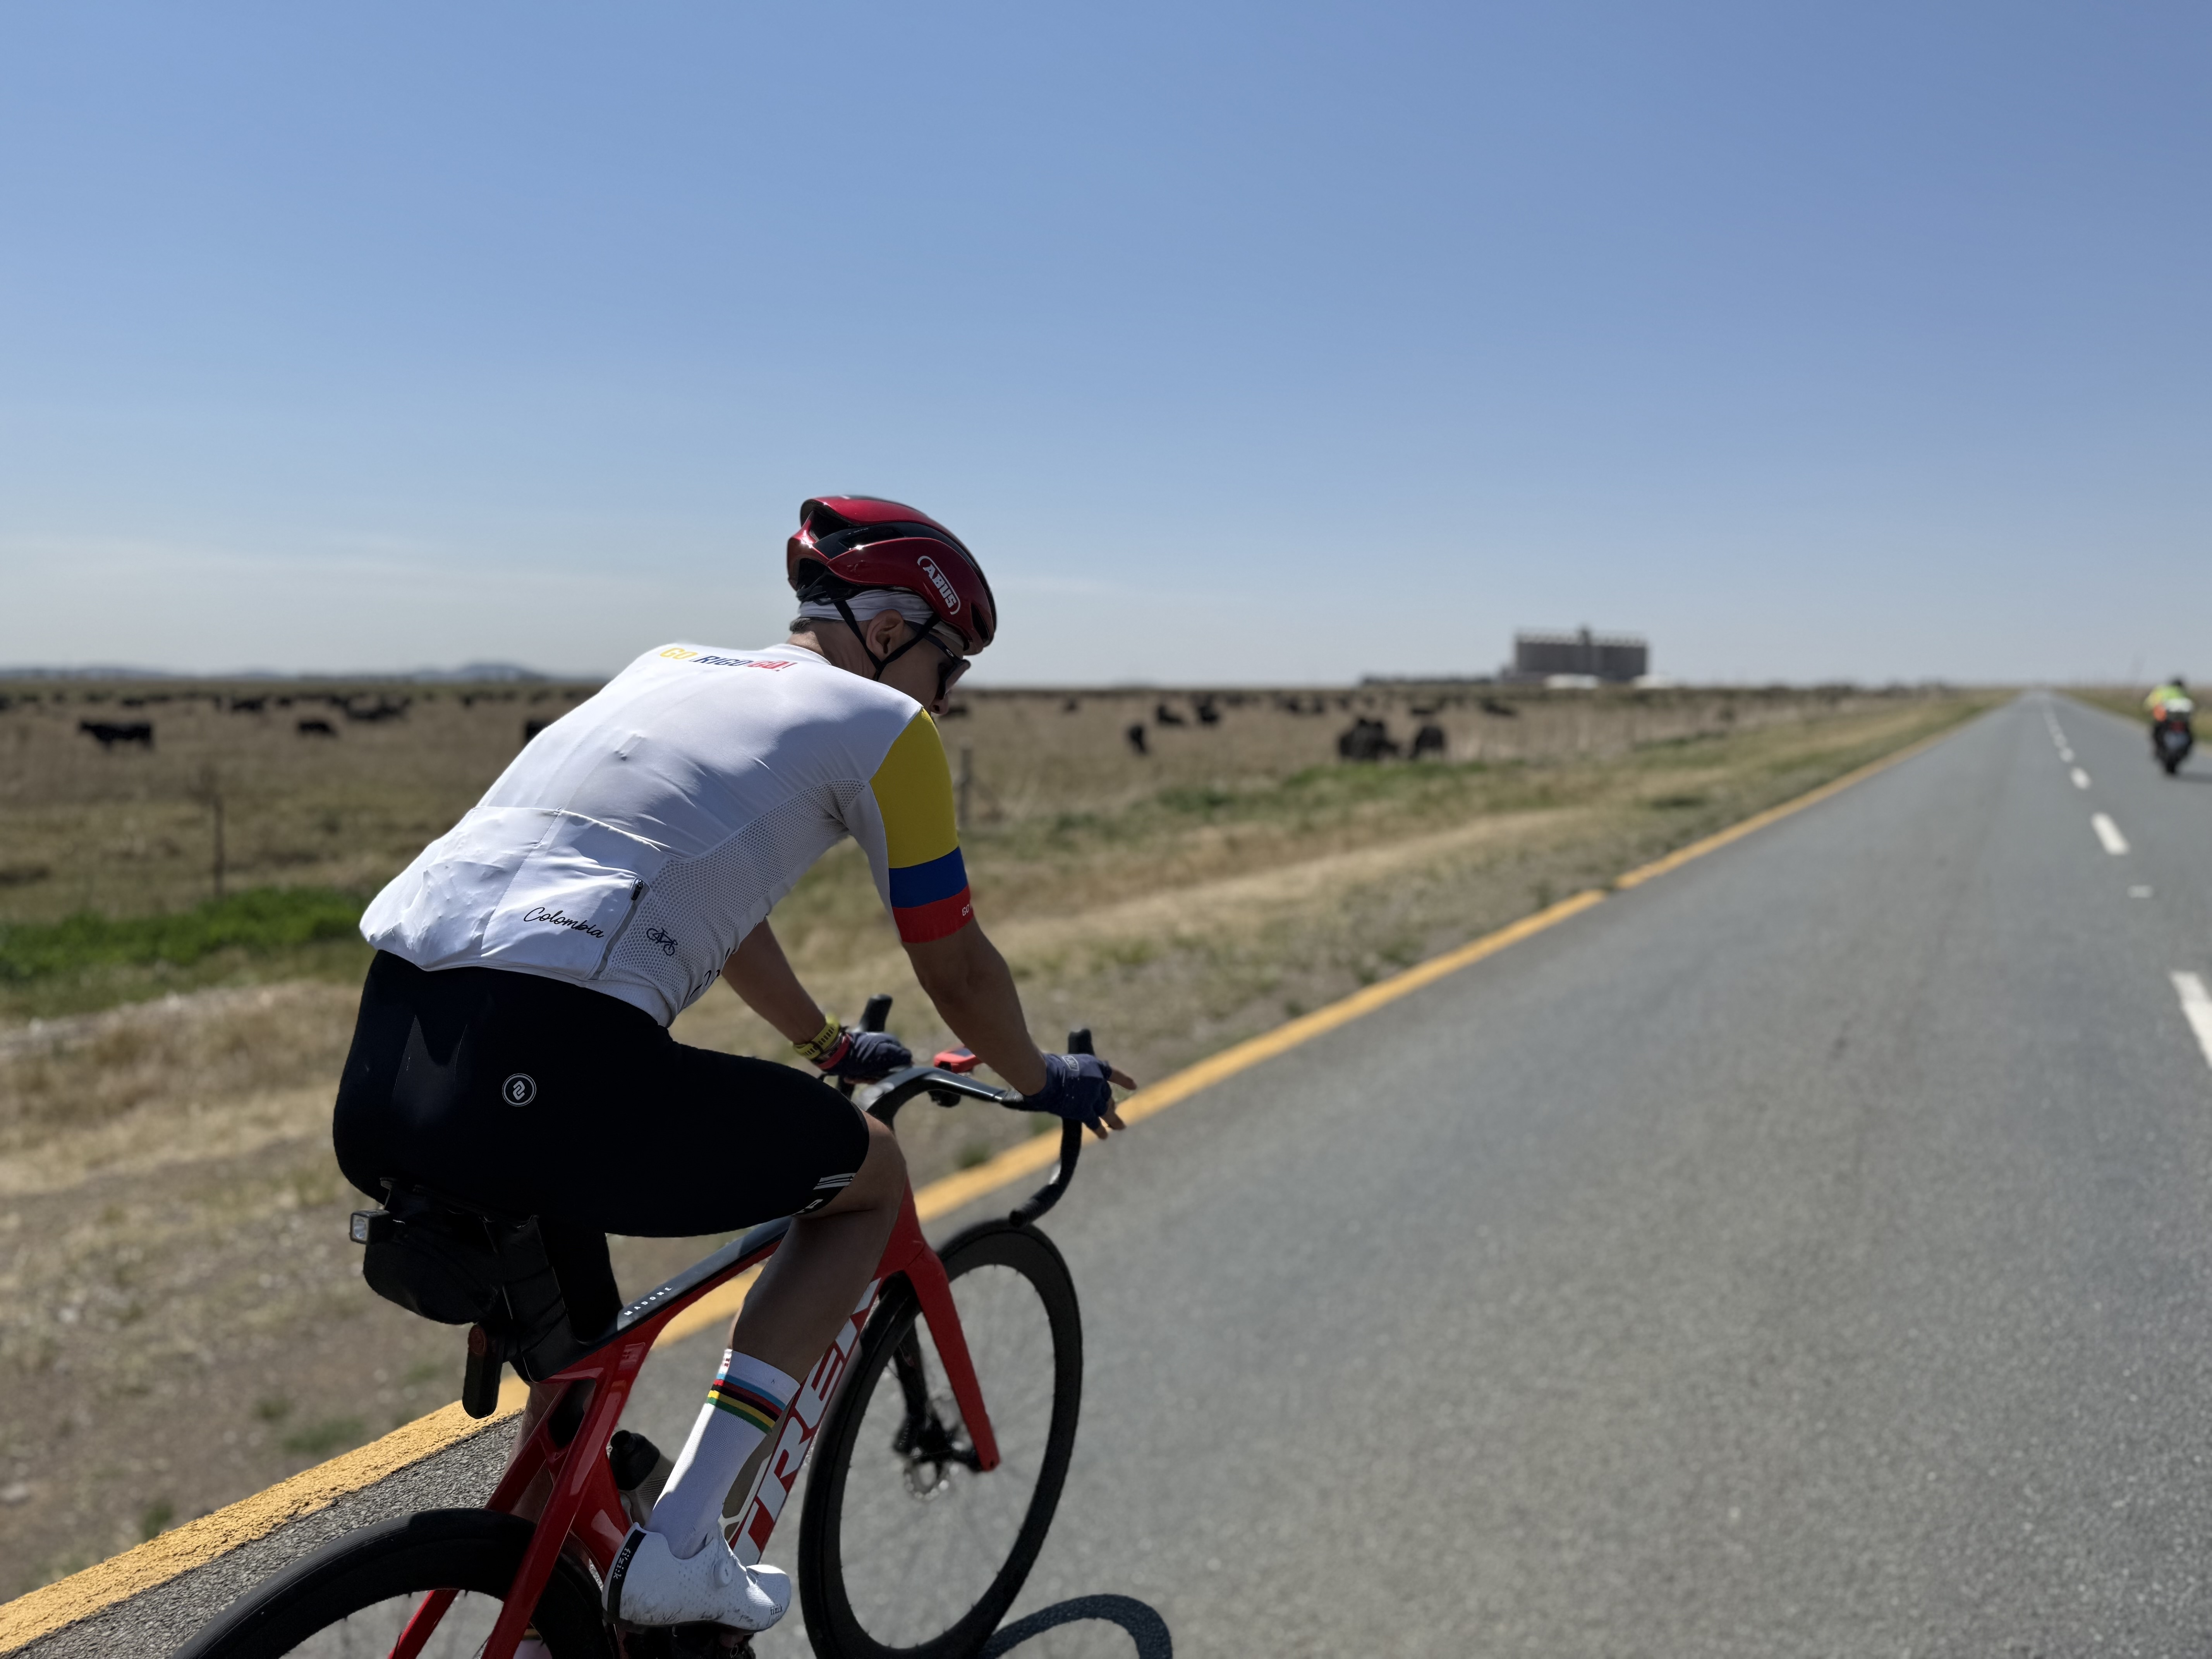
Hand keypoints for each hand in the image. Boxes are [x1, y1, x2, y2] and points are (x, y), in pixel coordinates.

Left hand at [817, 1028, 912, 1081]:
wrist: (835, 1053)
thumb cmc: (860, 1053)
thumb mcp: (883, 1051)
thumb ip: (900, 1054)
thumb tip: (911, 1060)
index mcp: (889, 1044)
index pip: (901, 1061)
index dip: (896, 1071)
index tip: (886, 1075)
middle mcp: (881, 1050)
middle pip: (888, 1070)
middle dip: (878, 1076)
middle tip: (868, 1076)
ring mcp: (870, 1057)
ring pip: (876, 1075)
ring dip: (866, 1078)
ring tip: (857, 1075)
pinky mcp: (861, 1063)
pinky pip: (865, 1075)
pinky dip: (858, 1077)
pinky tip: (851, 1076)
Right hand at [1021, 1052, 1136, 1137]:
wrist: (1046, 1076)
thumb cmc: (1049, 1066)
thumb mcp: (1066, 1064)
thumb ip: (1074, 1074)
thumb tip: (1069, 1086)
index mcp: (1094, 1066)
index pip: (1112, 1074)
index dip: (1123, 1080)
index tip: (1134, 1086)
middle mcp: (1097, 1081)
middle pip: (1106, 1094)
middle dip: (1109, 1102)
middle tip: (1112, 1108)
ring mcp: (1092, 1096)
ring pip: (1106, 1110)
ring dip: (1113, 1119)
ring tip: (1120, 1126)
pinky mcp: (1084, 1110)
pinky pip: (1095, 1122)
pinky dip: (1100, 1130)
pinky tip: (1105, 1136)